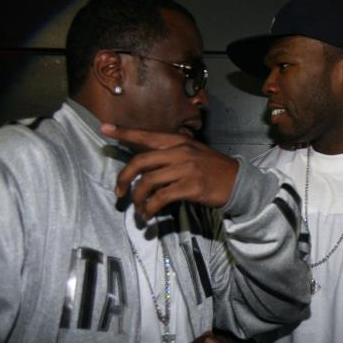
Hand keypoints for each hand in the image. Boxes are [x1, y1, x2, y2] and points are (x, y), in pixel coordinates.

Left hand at [101, 124, 238, 218]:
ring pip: (148, 182)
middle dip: (124, 178)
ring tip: (138, 210)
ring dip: (138, 199)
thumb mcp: (192, 153)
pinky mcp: (190, 187)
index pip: (146, 135)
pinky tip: (149, 215)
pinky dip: (150, 208)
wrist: (238, 182)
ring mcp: (185, 169)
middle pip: (140, 162)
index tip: (104, 128)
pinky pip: (161, 198)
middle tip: (119, 192)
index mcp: (178, 141)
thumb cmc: (212, 169)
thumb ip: (170, 154)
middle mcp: (179, 151)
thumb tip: (144, 163)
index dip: (124, 133)